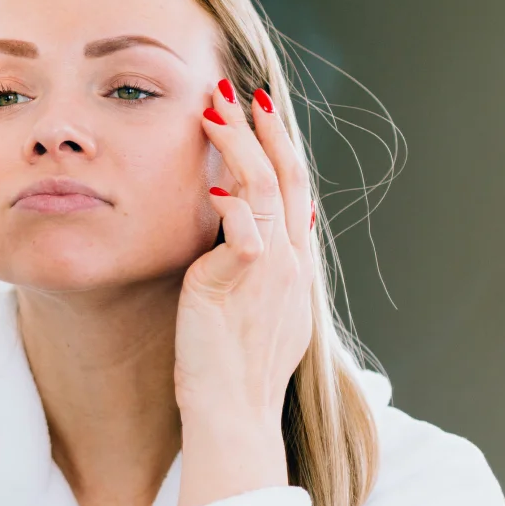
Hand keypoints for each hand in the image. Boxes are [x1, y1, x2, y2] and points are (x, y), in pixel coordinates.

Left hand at [173, 81, 315, 505]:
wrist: (234, 414)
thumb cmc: (230, 372)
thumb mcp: (253, 313)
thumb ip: (254, 270)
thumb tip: (252, 234)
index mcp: (296, 269)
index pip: (295, 192)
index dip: (279, 149)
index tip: (259, 115)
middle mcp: (294, 263)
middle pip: (289, 177)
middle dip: (265, 129)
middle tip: (241, 91)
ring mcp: (275, 269)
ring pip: (264, 187)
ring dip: (238, 143)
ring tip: (214, 109)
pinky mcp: (246, 279)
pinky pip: (243, 223)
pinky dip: (228, 195)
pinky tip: (208, 176)